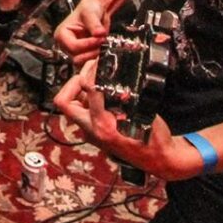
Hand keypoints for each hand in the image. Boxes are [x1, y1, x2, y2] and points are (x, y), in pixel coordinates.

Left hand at [53, 63, 197, 179]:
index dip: (93, 70)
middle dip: (73, 82)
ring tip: (97, 79)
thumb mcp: (144, 113)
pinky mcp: (96, 134)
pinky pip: (84, 113)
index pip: (89, 88)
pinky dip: (89, 100)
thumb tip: (116, 75)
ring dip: (80, 90)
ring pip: (73, 107)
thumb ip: (129, 95)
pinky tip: (105, 93)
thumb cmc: (154, 141)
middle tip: (90, 72)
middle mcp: (93, 131)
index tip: (100, 62)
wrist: (157, 161)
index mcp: (104, 125)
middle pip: (64, 102)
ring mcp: (92, 133)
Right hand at [54, 0, 113, 62]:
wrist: (96, 11)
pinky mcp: (82, 55)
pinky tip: (100, 48)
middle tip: (101, 41)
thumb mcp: (90, 12)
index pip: (73, 46)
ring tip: (101, 43)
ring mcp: (74, 52)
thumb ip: (94, 24)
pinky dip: (96, 58)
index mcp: (62, 34)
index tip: (99, 38)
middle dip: (91, 51)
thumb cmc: (88, 9)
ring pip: (83, 63)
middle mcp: (65, 45)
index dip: (88, 44)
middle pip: (76, 58)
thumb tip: (99, 33)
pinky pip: (88, 63)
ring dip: (94, 55)